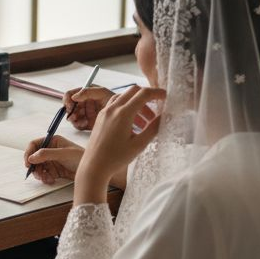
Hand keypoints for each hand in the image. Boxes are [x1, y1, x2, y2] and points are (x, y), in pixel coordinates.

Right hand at [24, 135, 82, 184]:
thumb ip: (47, 154)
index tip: (28, 163)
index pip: (35, 144)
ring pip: (38, 167)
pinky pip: (44, 174)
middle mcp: (51, 150)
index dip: (29, 153)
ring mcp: (52, 161)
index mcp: (53, 141)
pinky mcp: (55, 171)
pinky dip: (45, 178)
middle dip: (34, 166)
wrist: (92, 171)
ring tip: (45, 178)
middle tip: (36, 174)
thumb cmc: (81, 158)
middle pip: (34, 157)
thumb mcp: (63, 154)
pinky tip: (51, 180)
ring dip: (39, 174)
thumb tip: (31, 158)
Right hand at [63, 86, 114, 129]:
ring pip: (72, 117)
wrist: (123, 114)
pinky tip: (86, 124)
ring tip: (82, 121)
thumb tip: (74, 97)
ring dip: (74, 119)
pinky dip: (79, 125)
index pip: (70, 94)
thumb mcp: (102, 93)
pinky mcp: (86, 123)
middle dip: (70, 112)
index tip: (69, 105)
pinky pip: (77, 125)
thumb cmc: (114, 100)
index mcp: (84, 93)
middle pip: (69, 107)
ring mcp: (83, 113)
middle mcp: (82, 103)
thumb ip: (87, 92)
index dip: (67, 99)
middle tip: (74, 116)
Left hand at [74, 86, 163, 203]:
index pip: (143, 94)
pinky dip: (126, 109)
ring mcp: (104, 112)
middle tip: (157, 108)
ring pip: (124, 98)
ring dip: (136, 104)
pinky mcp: (100, 117)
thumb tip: (164, 116)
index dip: (157, 93)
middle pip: (133, 91)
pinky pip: (115, 105)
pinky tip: (132, 125)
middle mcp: (112, 109)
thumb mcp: (139, 145)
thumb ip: (153, 128)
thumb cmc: (116, 158)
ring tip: (145, 122)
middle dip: (147, 97)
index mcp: (123, 113)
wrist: (93, 167)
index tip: (166, 97)